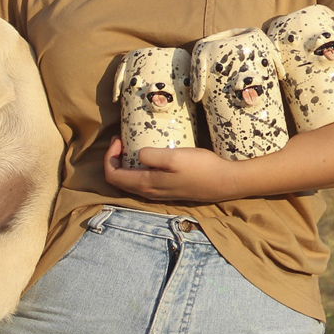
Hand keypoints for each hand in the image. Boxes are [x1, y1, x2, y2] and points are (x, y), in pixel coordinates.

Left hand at [103, 137, 240, 202]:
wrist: (223, 182)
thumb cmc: (200, 167)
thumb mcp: (174, 157)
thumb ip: (152, 156)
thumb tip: (137, 154)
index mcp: (146, 184)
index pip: (113, 176)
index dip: (109, 157)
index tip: (118, 140)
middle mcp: (148, 192)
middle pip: (119, 180)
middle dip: (115, 159)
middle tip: (122, 140)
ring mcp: (158, 193)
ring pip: (131, 181)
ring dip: (126, 164)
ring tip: (132, 145)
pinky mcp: (167, 190)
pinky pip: (143, 181)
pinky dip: (137, 168)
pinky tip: (149, 156)